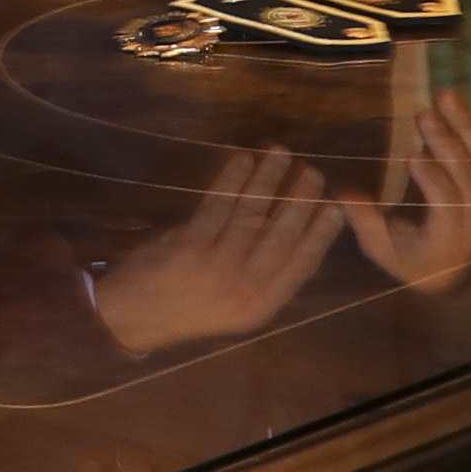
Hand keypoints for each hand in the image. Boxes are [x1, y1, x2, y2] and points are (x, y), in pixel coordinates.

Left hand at [88, 144, 343, 352]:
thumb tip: (296, 230)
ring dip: (268, 179)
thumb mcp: (237, 305)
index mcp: (260, 307)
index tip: (337, 207)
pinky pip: (218, 204)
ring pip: (251, 214)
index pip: (301, 265)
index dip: (321, 234)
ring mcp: (216, 266)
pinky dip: (232, 177)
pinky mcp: (189, 246)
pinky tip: (244, 158)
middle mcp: (243, 288)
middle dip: (300, 200)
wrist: (133, 317)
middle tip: (314, 173)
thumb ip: (265, 275)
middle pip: (281, 236)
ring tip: (281, 154)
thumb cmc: (189, 306)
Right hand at [342, 80, 470, 295]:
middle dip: (445, 142)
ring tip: (445, 95)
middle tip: (422, 114)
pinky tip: (452, 105)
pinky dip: (468, 126)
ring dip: (462, 124)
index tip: (410, 154)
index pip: (446, 204)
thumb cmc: (410, 261)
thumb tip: (342, 192)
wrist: (448, 273)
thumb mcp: (381, 249)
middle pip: (465, 175)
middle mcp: (470, 216)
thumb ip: (365, 221)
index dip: (432, 179)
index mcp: (446, 236)